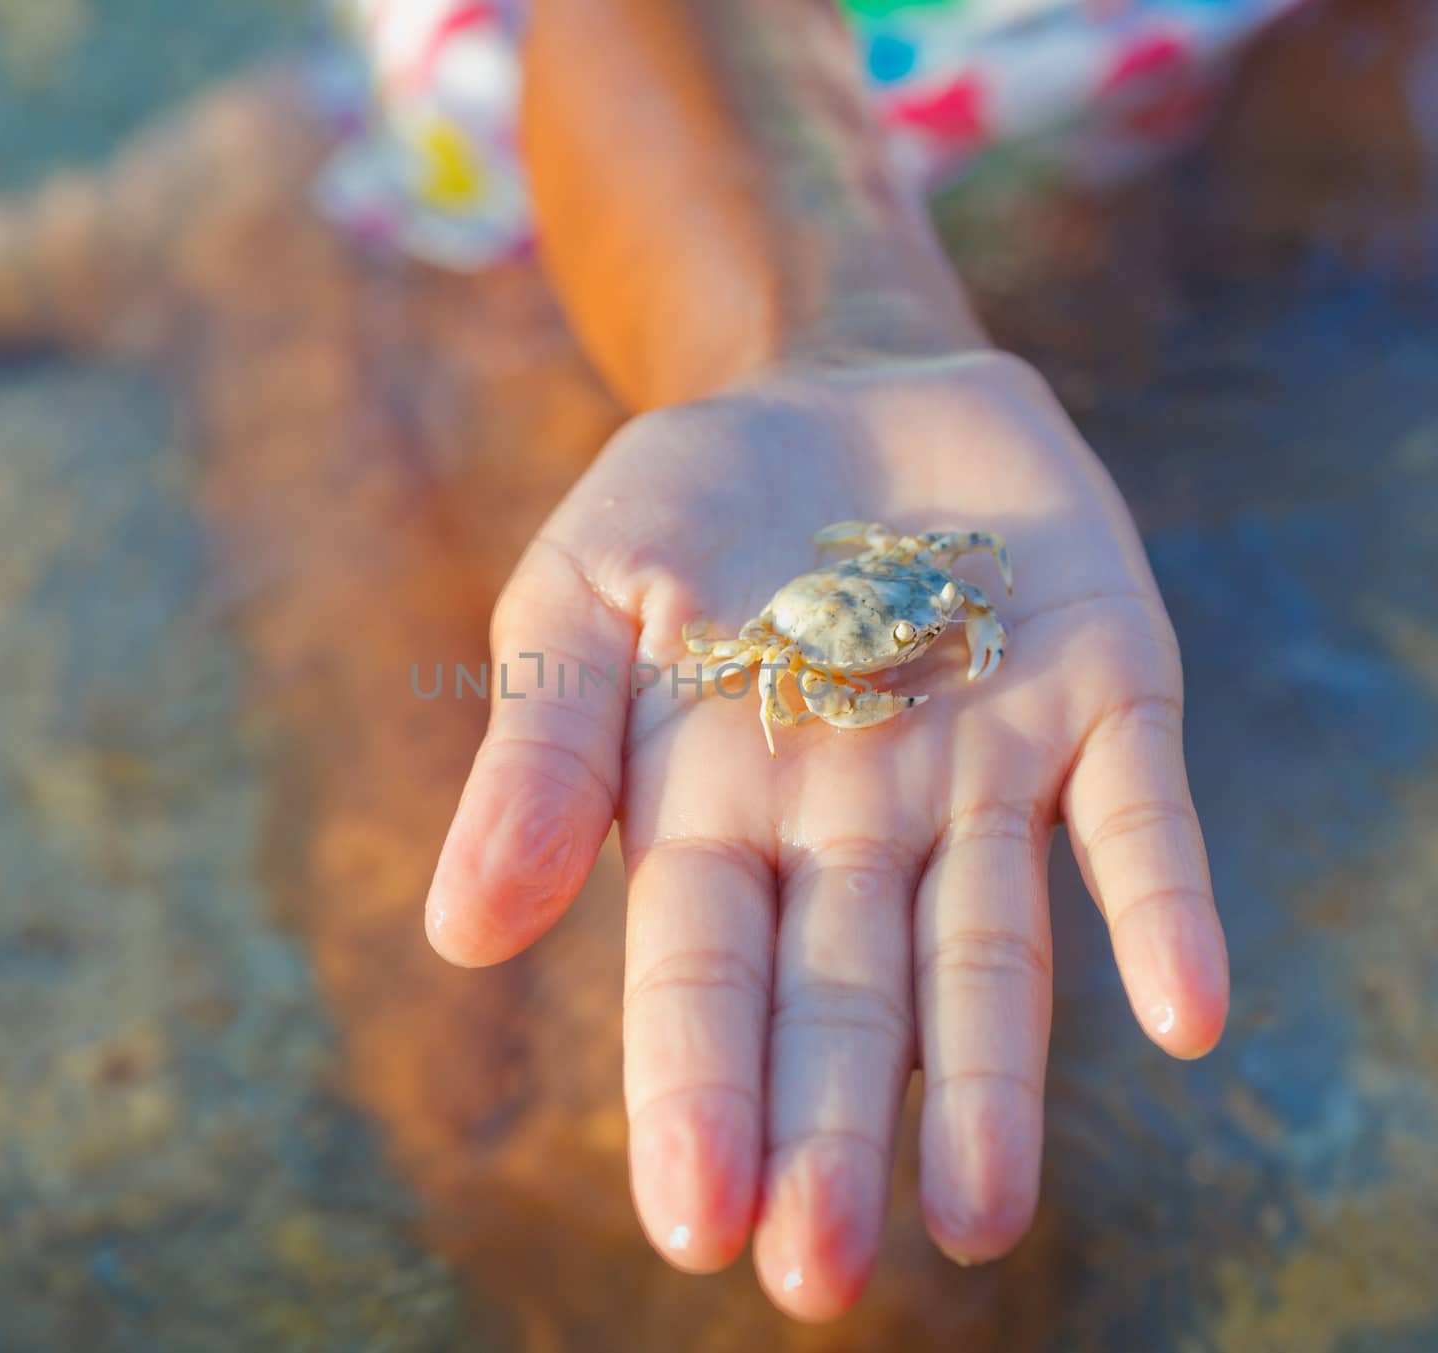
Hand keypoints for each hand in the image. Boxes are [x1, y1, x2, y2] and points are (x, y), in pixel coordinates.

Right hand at [425, 350, 1226, 1320]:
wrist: (836, 380)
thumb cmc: (683, 505)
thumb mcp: (575, 599)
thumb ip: (539, 751)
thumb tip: (463, 935)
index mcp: (715, 812)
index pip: (703, 973)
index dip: (699, 1089)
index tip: (698, 1219)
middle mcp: (852, 824)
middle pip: (844, 991)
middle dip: (834, 1123)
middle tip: (821, 1273)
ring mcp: (983, 768)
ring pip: (990, 948)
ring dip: (990, 1076)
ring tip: (979, 1214)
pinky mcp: (1101, 698)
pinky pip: (1136, 818)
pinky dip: (1159, 907)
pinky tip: (1184, 1011)